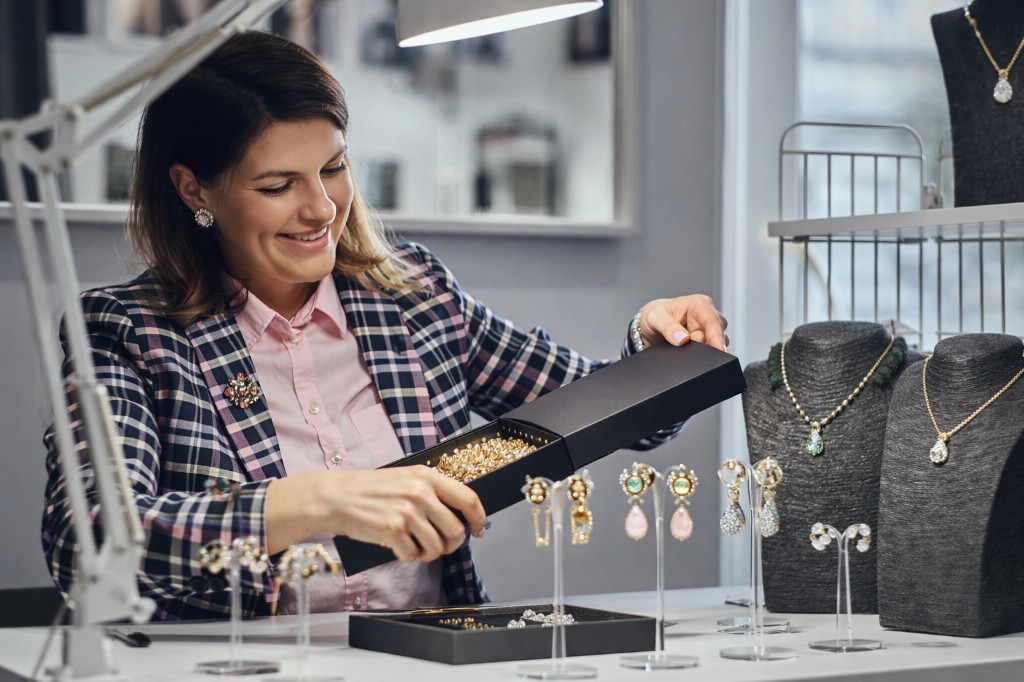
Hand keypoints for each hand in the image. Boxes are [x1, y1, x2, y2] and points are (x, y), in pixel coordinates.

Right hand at [266, 466, 485, 561]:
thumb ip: (431, 491)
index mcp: (427, 476)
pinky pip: (413, 555)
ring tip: (417, 547)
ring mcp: (406, 512)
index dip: (478, 518)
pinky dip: (408, 556)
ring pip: (437, 547)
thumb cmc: (371, 490)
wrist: (335, 496)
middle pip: (456, 530)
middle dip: (452, 544)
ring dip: (429, 553)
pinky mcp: (392, 531)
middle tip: (440, 546)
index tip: (477, 529)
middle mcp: (420, 493)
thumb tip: (459, 514)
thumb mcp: (405, 478)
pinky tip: (400, 547)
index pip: (468, 499)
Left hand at [637, 295, 728, 351]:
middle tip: (683, 344)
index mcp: (699, 303)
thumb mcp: (655, 318)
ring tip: (681, 344)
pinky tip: (686, 350)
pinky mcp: (707, 341)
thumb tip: (682, 339)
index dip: (716, 336)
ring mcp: (709, 329)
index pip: (712, 321)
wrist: (650, 326)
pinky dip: (699, 354)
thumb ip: (668, 327)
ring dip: (700, 350)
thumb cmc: (655, 316)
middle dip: (703, 344)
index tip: (719, 350)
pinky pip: (711, 351)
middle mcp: (707, 315)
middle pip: (717, 335)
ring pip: (715, 345)